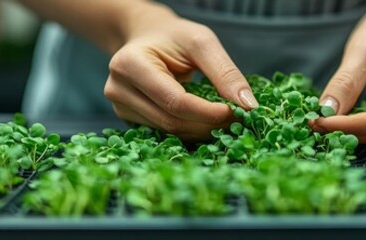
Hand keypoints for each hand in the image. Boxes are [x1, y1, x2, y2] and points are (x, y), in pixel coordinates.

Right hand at [102, 3, 257, 140]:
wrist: (147, 38)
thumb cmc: (173, 37)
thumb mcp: (201, 42)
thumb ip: (225, 72)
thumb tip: (248, 105)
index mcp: (129, 65)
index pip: (174, 101)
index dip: (208, 112)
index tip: (237, 111)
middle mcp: (118, 89)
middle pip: (171, 121)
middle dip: (208, 123)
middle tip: (238, 117)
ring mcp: (120, 107)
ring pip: (169, 131)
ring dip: (202, 129)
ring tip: (224, 117)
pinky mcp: (129, 119)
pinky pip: (165, 132)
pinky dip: (190, 129)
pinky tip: (205, 120)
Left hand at [312, 1, 365, 142]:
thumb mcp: (364, 48)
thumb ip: (347, 81)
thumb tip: (326, 112)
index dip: (353, 126)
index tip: (320, 123)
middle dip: (350, 131)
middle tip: (315, 124)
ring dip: (354, 130)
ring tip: (324, 121)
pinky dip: (361, 123)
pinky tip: (340, 117)